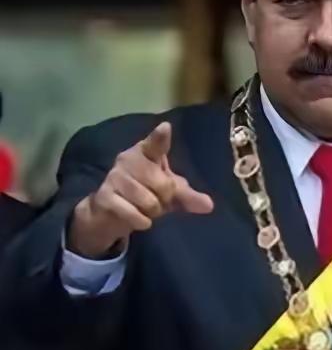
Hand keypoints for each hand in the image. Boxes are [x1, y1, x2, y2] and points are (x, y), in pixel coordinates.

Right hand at [67, 122, 213, 257]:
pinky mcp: (104, 197)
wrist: (110, 213)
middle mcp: (127, 160)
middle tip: (155, 199)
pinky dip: (142, 222)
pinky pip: (134, 214)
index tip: (165, 128)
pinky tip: (137, 218)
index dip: (160, 137)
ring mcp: (114, 177)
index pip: (155, 144)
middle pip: (164, 185)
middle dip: (165, 200)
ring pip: (150, 202)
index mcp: (145, 153)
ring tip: (143, 208)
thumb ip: (188, 196)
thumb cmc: (144, 195)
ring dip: (152, 212)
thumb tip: (209, 206)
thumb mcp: (170, 194)